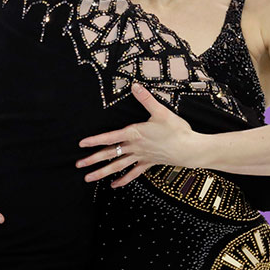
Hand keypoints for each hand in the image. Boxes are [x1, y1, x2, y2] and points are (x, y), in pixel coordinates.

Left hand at [77, 83, 200, 187]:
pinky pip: (133, 173)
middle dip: (93, 159)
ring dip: (102, 172)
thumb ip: (146, 99)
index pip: (110, 137)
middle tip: (78, 165)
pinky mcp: (148, 163)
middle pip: (110, 154)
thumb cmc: (176, 130)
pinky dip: (123, 179)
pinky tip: (114, 185)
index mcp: (134, 133)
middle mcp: (135, 147)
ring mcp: (140, 157)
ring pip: (118, 166)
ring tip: (89, 178)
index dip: (95, 140)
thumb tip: (134, 85)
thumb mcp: (160, 111)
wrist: (190, 149)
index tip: (81, 144)